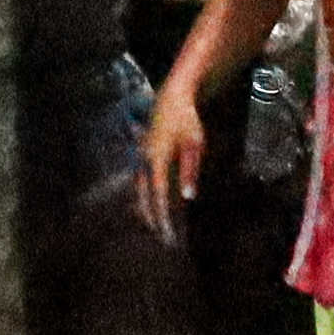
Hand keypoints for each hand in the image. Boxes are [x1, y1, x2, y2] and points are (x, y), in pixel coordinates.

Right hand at [137, 98, 205, 236]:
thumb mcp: (194, 144)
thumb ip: (189, 171)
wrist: (172, 97)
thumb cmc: (187, 120)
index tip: (167, 232)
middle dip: (152, 218)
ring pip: (139, 189)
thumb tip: (188, 197)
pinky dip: (145, 195)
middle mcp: (143, 160)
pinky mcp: (142, 154)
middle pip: (144, 196)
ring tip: (154, 227)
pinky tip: (149, 203)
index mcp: (156, 159)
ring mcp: (140, 156)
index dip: (162, 215)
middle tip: (163, 238)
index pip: (158, 195)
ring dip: (146, 209)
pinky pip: (140, 181)